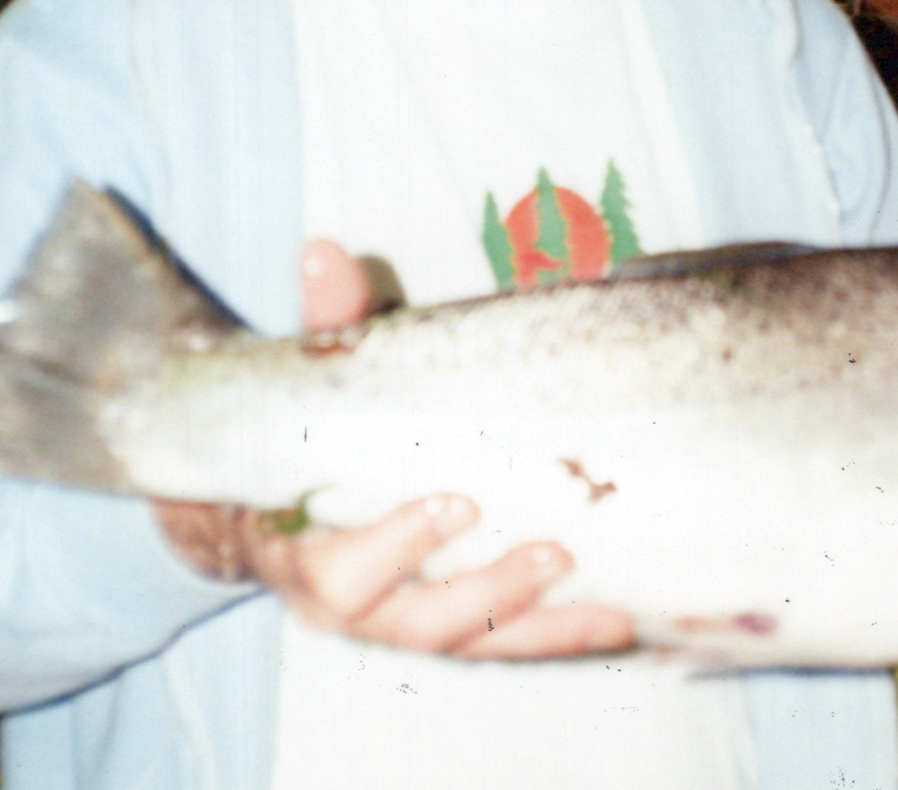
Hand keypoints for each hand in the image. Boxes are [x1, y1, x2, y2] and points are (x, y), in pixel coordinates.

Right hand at [153, 239, 634, 658]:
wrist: (277, 505)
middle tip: (549, 549)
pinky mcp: (453, 632)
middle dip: (484, 589)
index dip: (397, 543)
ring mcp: (404, 624)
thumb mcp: (314, 384)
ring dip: (535, 623)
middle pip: (415, 620)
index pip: (342, 566)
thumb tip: (322, 251)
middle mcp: (352, 605)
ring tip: (598, 593)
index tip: (453, 501)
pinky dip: (561, 635)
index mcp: (305, 550)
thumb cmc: (312, 436)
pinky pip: (507, 645)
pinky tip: (620, 620)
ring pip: (469, 640)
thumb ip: (326, 327)